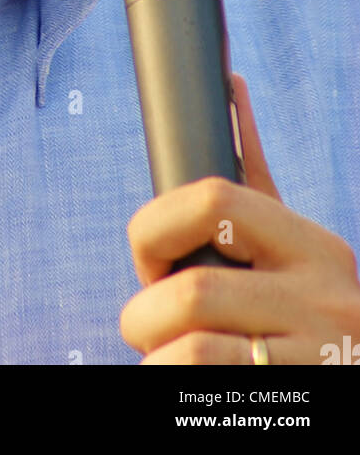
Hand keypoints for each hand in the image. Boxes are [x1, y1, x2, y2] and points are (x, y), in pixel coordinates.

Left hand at [119, 73, 359, 363]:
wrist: (353, 383)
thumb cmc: (304, 315)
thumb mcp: (290, 247)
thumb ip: (253, 175)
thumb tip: (231, 83)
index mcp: (313, 245)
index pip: (212, 198)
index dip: (154, 228)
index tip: (150, 262)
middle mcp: (326, 298)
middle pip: (193, 289)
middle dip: (145, 313)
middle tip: (146, 326)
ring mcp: (318, 357)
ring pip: (193, 348)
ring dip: (155, 356)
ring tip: (163, 358)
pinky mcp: (302, 401)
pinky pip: (201, 387)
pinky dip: (167, 382)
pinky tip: (179, 382)